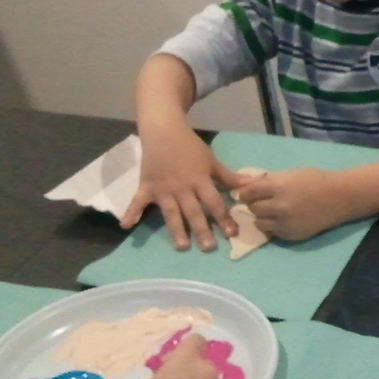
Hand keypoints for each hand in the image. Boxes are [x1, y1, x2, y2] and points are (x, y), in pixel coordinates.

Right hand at [121, 121, 244, 251]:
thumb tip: (253, 185)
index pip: (214, 202)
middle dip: (202, 229)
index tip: (232, 233)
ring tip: (182, 246)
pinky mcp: (146, 186)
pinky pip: (137, 201)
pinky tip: (125, 226)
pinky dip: (131, 212)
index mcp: (200, 180)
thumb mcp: (212, 161)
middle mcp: (182, 187)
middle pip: (194, 211)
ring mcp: (163, 188)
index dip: (224, 217)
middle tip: (208, 248)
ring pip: (171, 212)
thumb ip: (229, 177)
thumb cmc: (190, 147)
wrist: (164, 130)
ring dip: (176, 229)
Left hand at [235, 167, 357, 240]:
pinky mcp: (292, 235)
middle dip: (254, 204)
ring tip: (272, 211)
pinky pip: (273, 231)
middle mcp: (280, 206)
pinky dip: (274, 225)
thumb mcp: (291, 174)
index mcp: (280, 186)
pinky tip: (284, 219)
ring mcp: (286, 223)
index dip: (244, 193)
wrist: (340, 198)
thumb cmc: (316, 180)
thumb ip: (268, 180)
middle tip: (262, 201)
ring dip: (262, 216)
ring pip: (259, 222)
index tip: (246, 193)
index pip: (249, 192)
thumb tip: (245, 186)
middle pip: (253, 208)